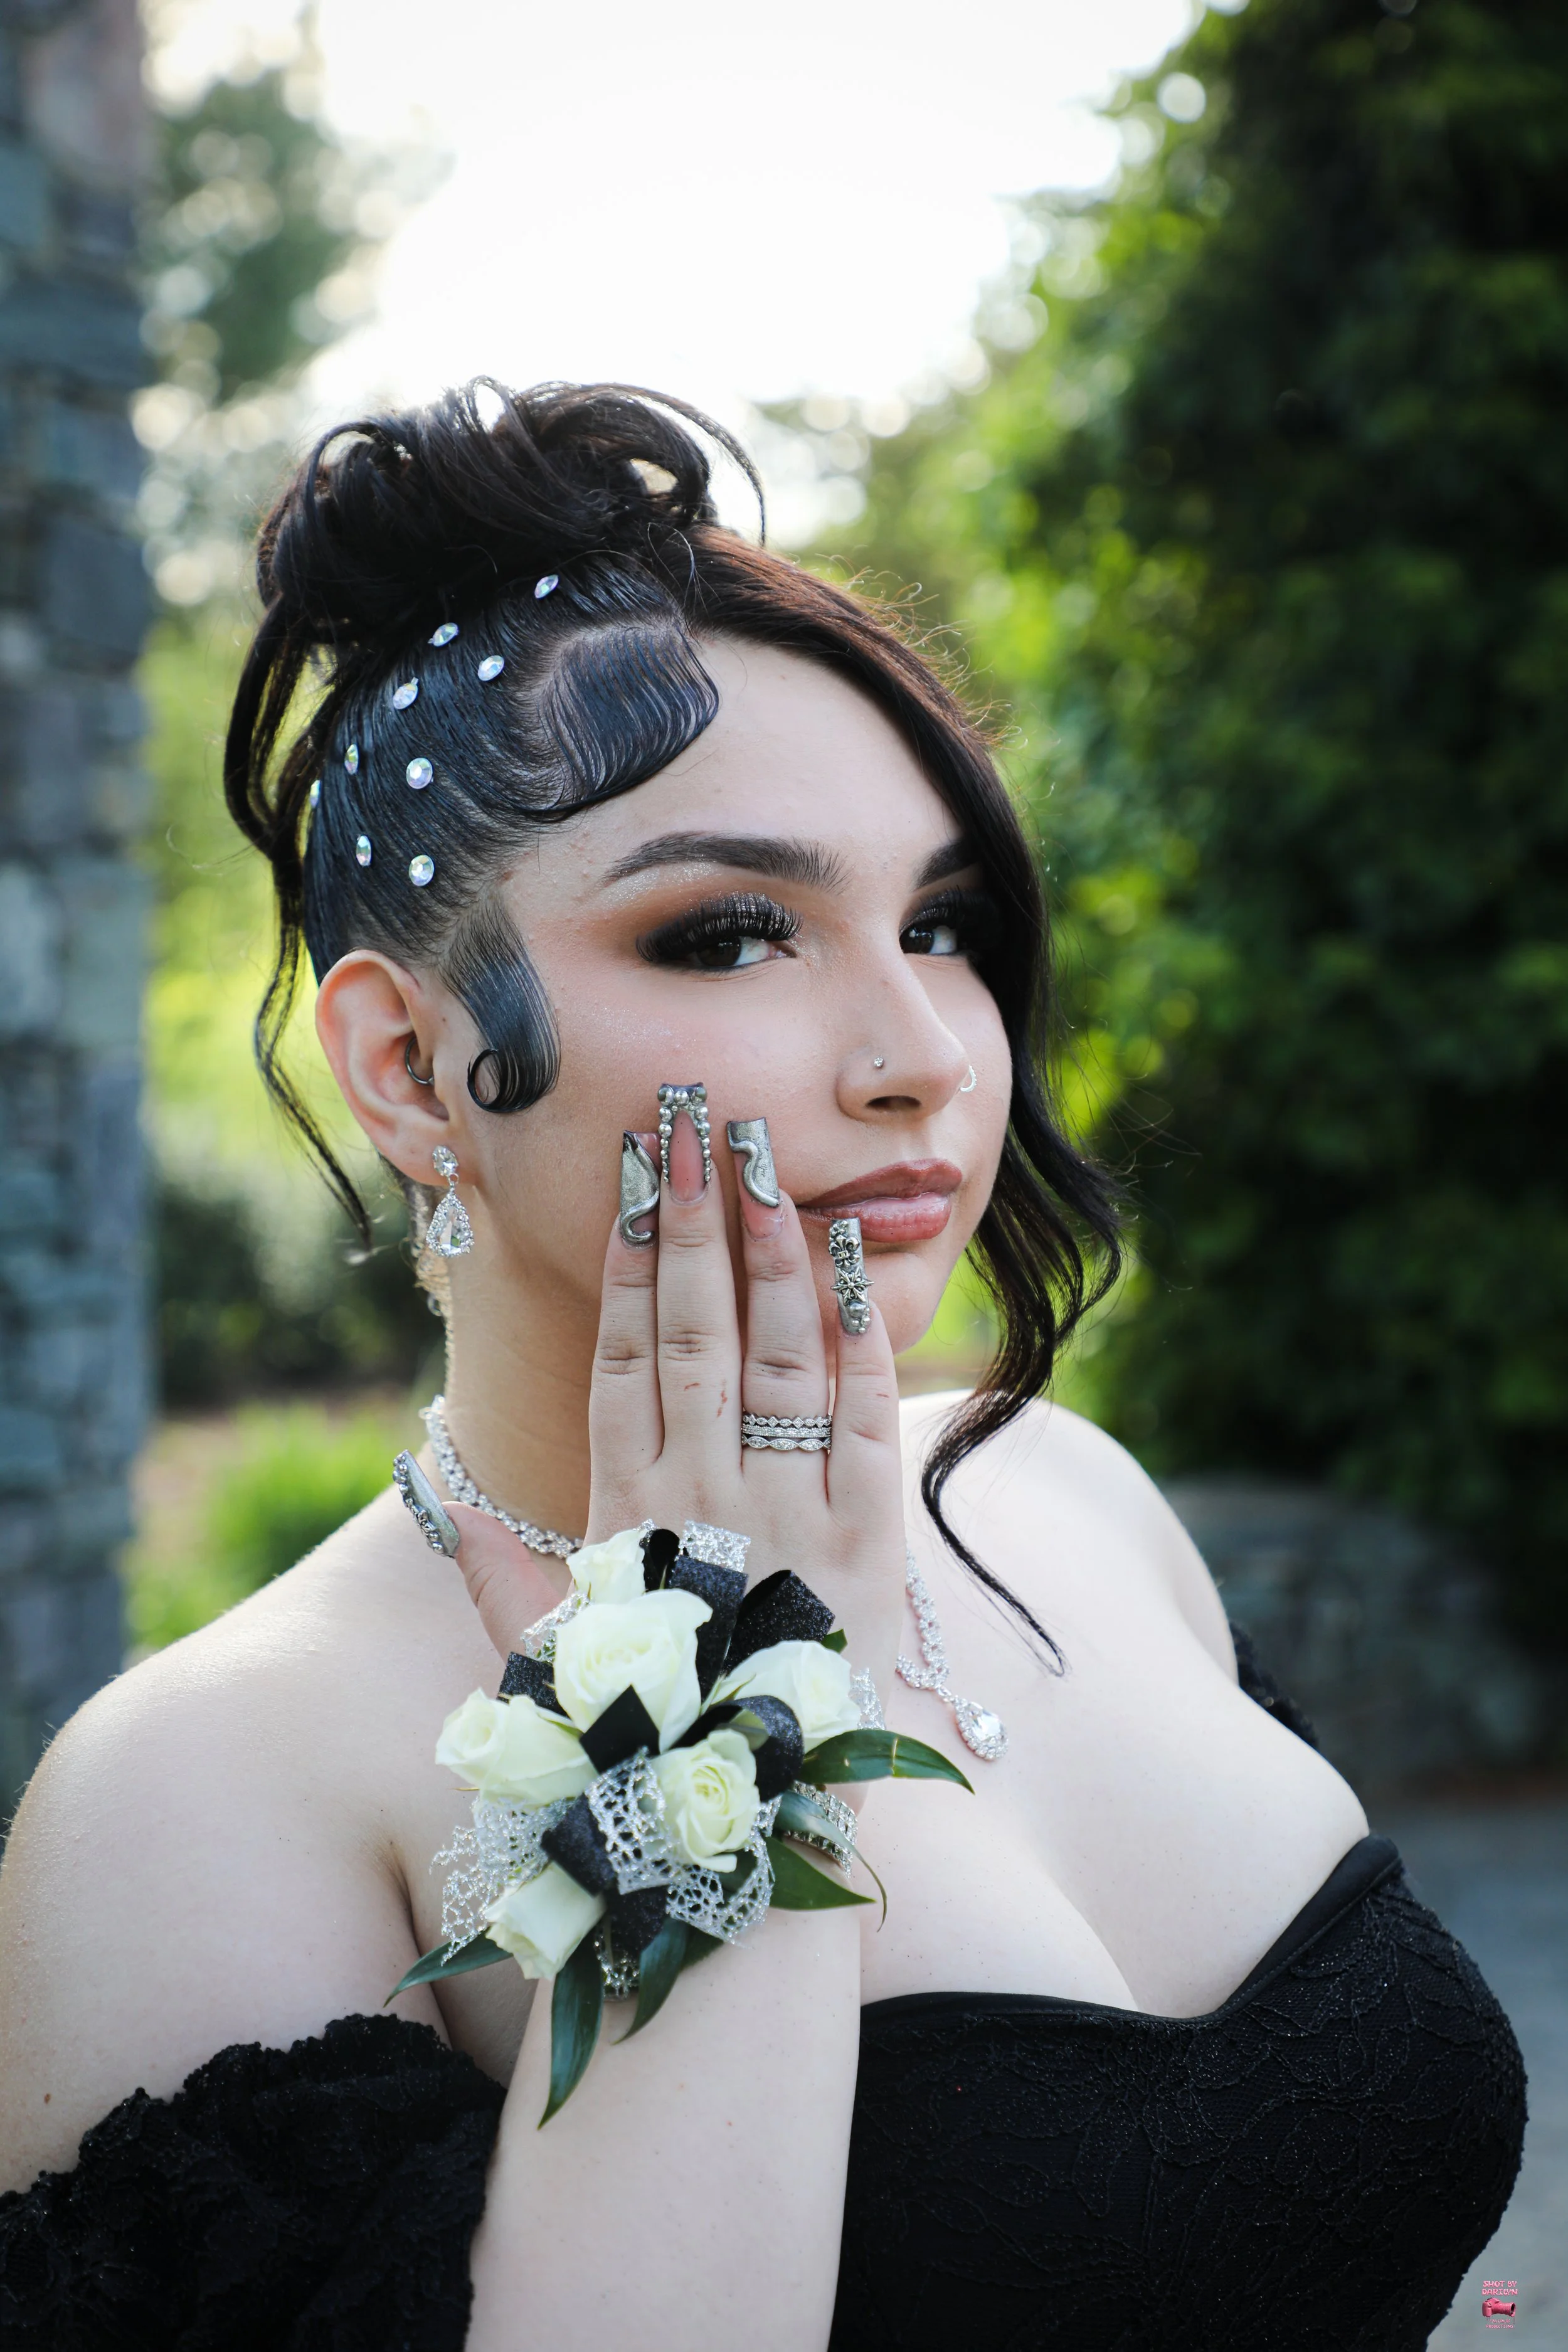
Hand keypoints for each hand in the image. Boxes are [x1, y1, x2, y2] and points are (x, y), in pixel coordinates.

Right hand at [448, 1092, 907, 1685]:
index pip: (623, 1360)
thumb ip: (491, 1567)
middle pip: (695, 1330)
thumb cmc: (649, 1738)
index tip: (628, 1184)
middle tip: (688, 1124)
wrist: (760, 1830)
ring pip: (777, 1352)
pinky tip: (850, 1256)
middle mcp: (705, 1496)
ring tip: (761, 1160)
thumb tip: (425, 1476)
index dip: (626, 1266)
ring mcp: (791, 1512)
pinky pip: (868, 1412)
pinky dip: (861, 1331)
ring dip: (771, 1248)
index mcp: (626, 1516)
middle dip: (690, 1220)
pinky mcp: (871, 1539)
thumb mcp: (549, 1661)